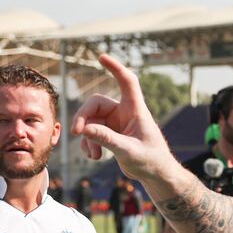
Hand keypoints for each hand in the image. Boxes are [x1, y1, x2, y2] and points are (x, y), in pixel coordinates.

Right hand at [71, 55, 178, 180]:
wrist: (156, 175)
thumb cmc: (151, 161)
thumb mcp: (128, 151)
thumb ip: (107, 140)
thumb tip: (83, 130)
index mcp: (136, 110)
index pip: (127, 82)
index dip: (115, 68)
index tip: (101, 57)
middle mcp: (125, 112)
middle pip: (96, 104)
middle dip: (83, 117)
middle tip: (76, 133)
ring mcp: (116, 122)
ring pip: (91, 120)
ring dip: (87, 136)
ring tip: (93, 155)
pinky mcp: (111, 133)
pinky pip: (92, 131)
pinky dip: (90, 143)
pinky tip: (94, 156)